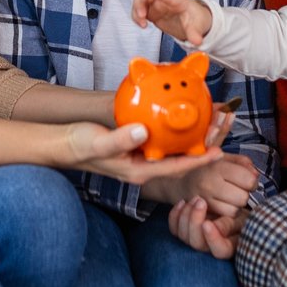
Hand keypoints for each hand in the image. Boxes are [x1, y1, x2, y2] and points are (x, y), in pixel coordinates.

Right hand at [59, 121, 219, 185]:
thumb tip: (142, 131)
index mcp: (139, 171)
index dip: (198, 161)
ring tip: (211, 121)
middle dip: (202, 147)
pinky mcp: (137, 146)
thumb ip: (120, 139)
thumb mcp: (98, 142)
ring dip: (192, 137)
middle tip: (221, 130)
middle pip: (180, 159)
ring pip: (174, 149)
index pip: (176, 168)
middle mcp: (144, 166)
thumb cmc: (79, 145)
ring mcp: (141, 157)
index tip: (218, 151)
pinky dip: (175, 129)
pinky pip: (162, 140)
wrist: (64, 145)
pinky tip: (182, 115)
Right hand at [131, 0, 212, 43]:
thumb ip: (195, 33)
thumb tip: (197, 41)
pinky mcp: (151, 11)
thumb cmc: (195, 18)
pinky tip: (141, 24)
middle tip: (141, 14)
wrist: (193, 20)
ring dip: (137, 7)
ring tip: (141, 22)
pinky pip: (139, 8)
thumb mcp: (198, 25)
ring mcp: (156, 2)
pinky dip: (136, 15)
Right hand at [158, 153, 259, 218]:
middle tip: (237, 190)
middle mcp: (210, 183)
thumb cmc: (207, 168)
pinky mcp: (202, 212)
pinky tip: (223, 205)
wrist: (179, 182)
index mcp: (218, 167)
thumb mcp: (224, 158)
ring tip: (229, 198)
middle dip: (244, 194)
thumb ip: (243, 162)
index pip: (248, 179)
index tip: (246, 180)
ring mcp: (204, 199)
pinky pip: (224, 217)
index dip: (252, 181)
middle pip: (243, 198)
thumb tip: (255, 174)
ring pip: (235, 210)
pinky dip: (227, 213)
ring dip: (236, 206)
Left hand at [167, 196, 247, 257]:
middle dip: (195, 221)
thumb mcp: (241, 218)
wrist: (227, 208)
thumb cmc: (240, 215)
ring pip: (183, 236)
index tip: (207, 223)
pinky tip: (182, 201)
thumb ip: (232, 224)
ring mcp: (196, 241)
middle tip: (201, 201)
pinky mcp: (184, 233)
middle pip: (197, 244)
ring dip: (186, 215)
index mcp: (228, 247)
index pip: (220, 250)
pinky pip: (174, 229)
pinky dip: (175, 215)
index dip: (212, 239)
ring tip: (196, 198)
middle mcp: (209, 248)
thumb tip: (217, 228)